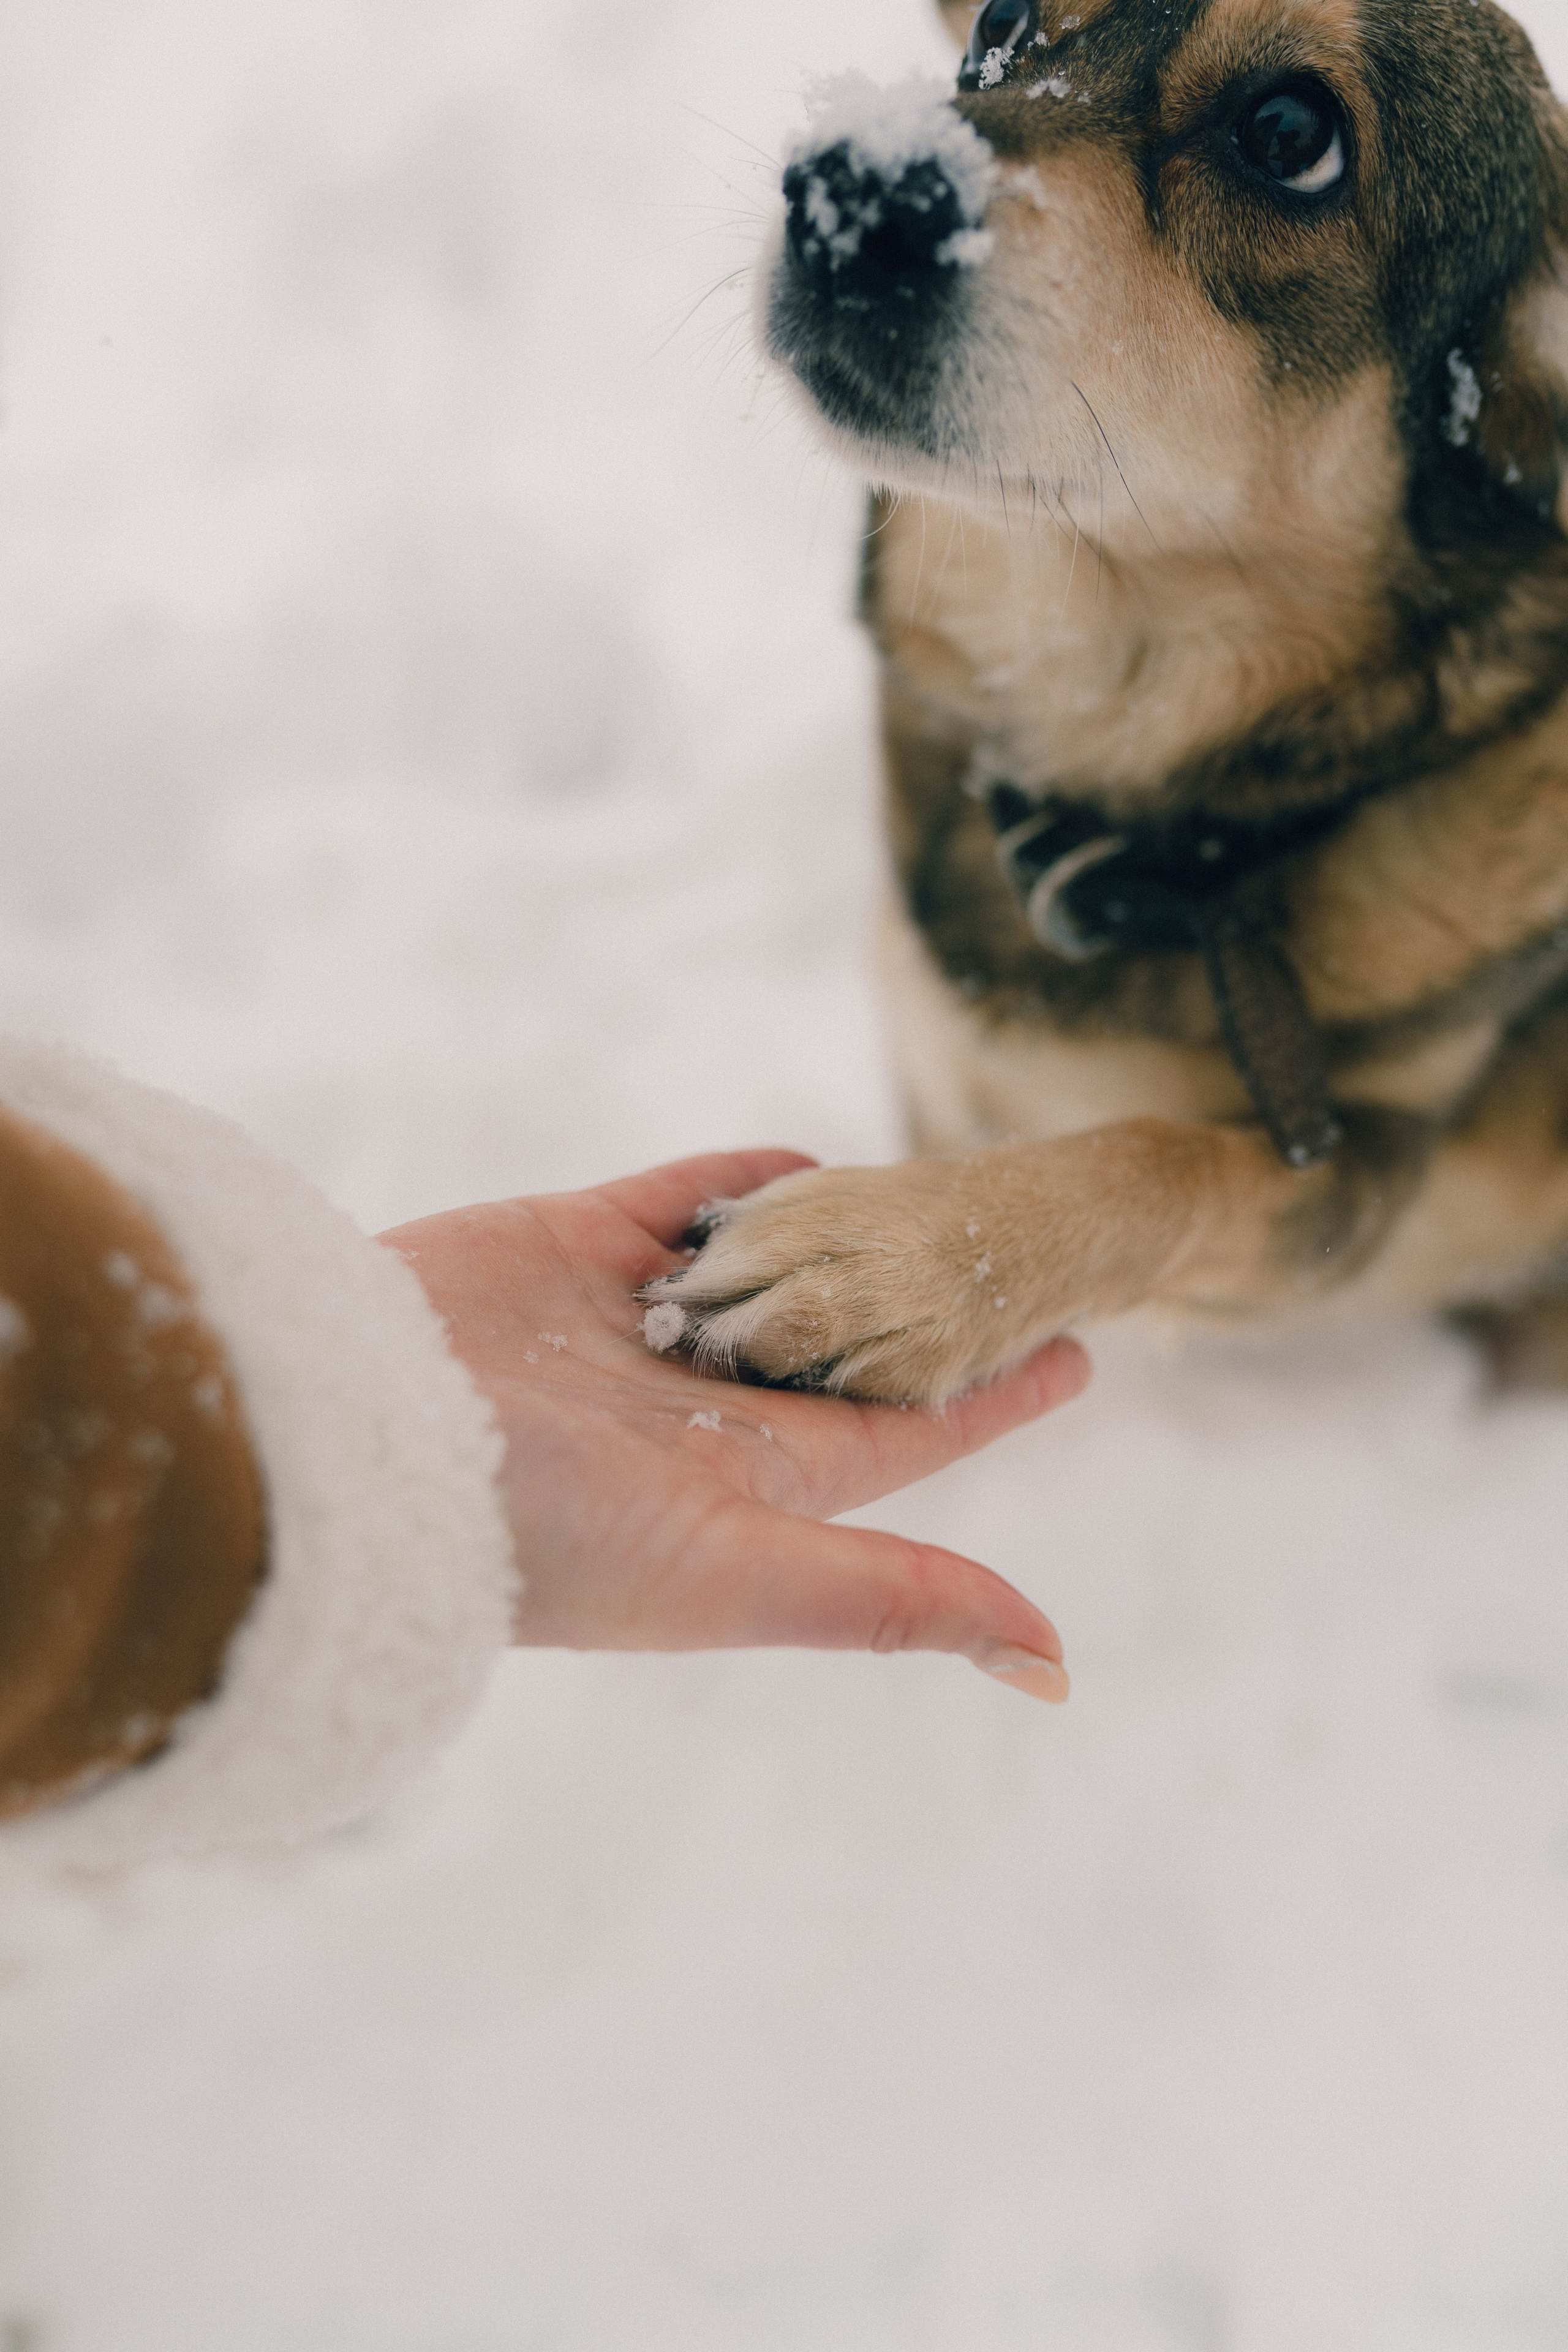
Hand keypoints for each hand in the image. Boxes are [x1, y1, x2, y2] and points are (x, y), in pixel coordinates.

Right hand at [380, 1151, 1088, 1700]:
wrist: (368, 1441)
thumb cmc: (552, 1538)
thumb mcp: (743, 1577)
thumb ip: (894, 1603)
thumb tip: (1054, 1667)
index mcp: (750, 1481)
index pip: (904, 1433)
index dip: (991, 1396)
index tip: (1077, 1351)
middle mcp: (699, 1405)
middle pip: (846, 1341)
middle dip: (921, 1302)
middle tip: (1010, 1245)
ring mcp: (632, 1322)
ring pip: (769, 1265)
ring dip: (838, 1233)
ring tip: (919, 1194)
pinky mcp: (569, 1245)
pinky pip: (676, 1203)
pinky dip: (738, 1182)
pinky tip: (804, 1161)